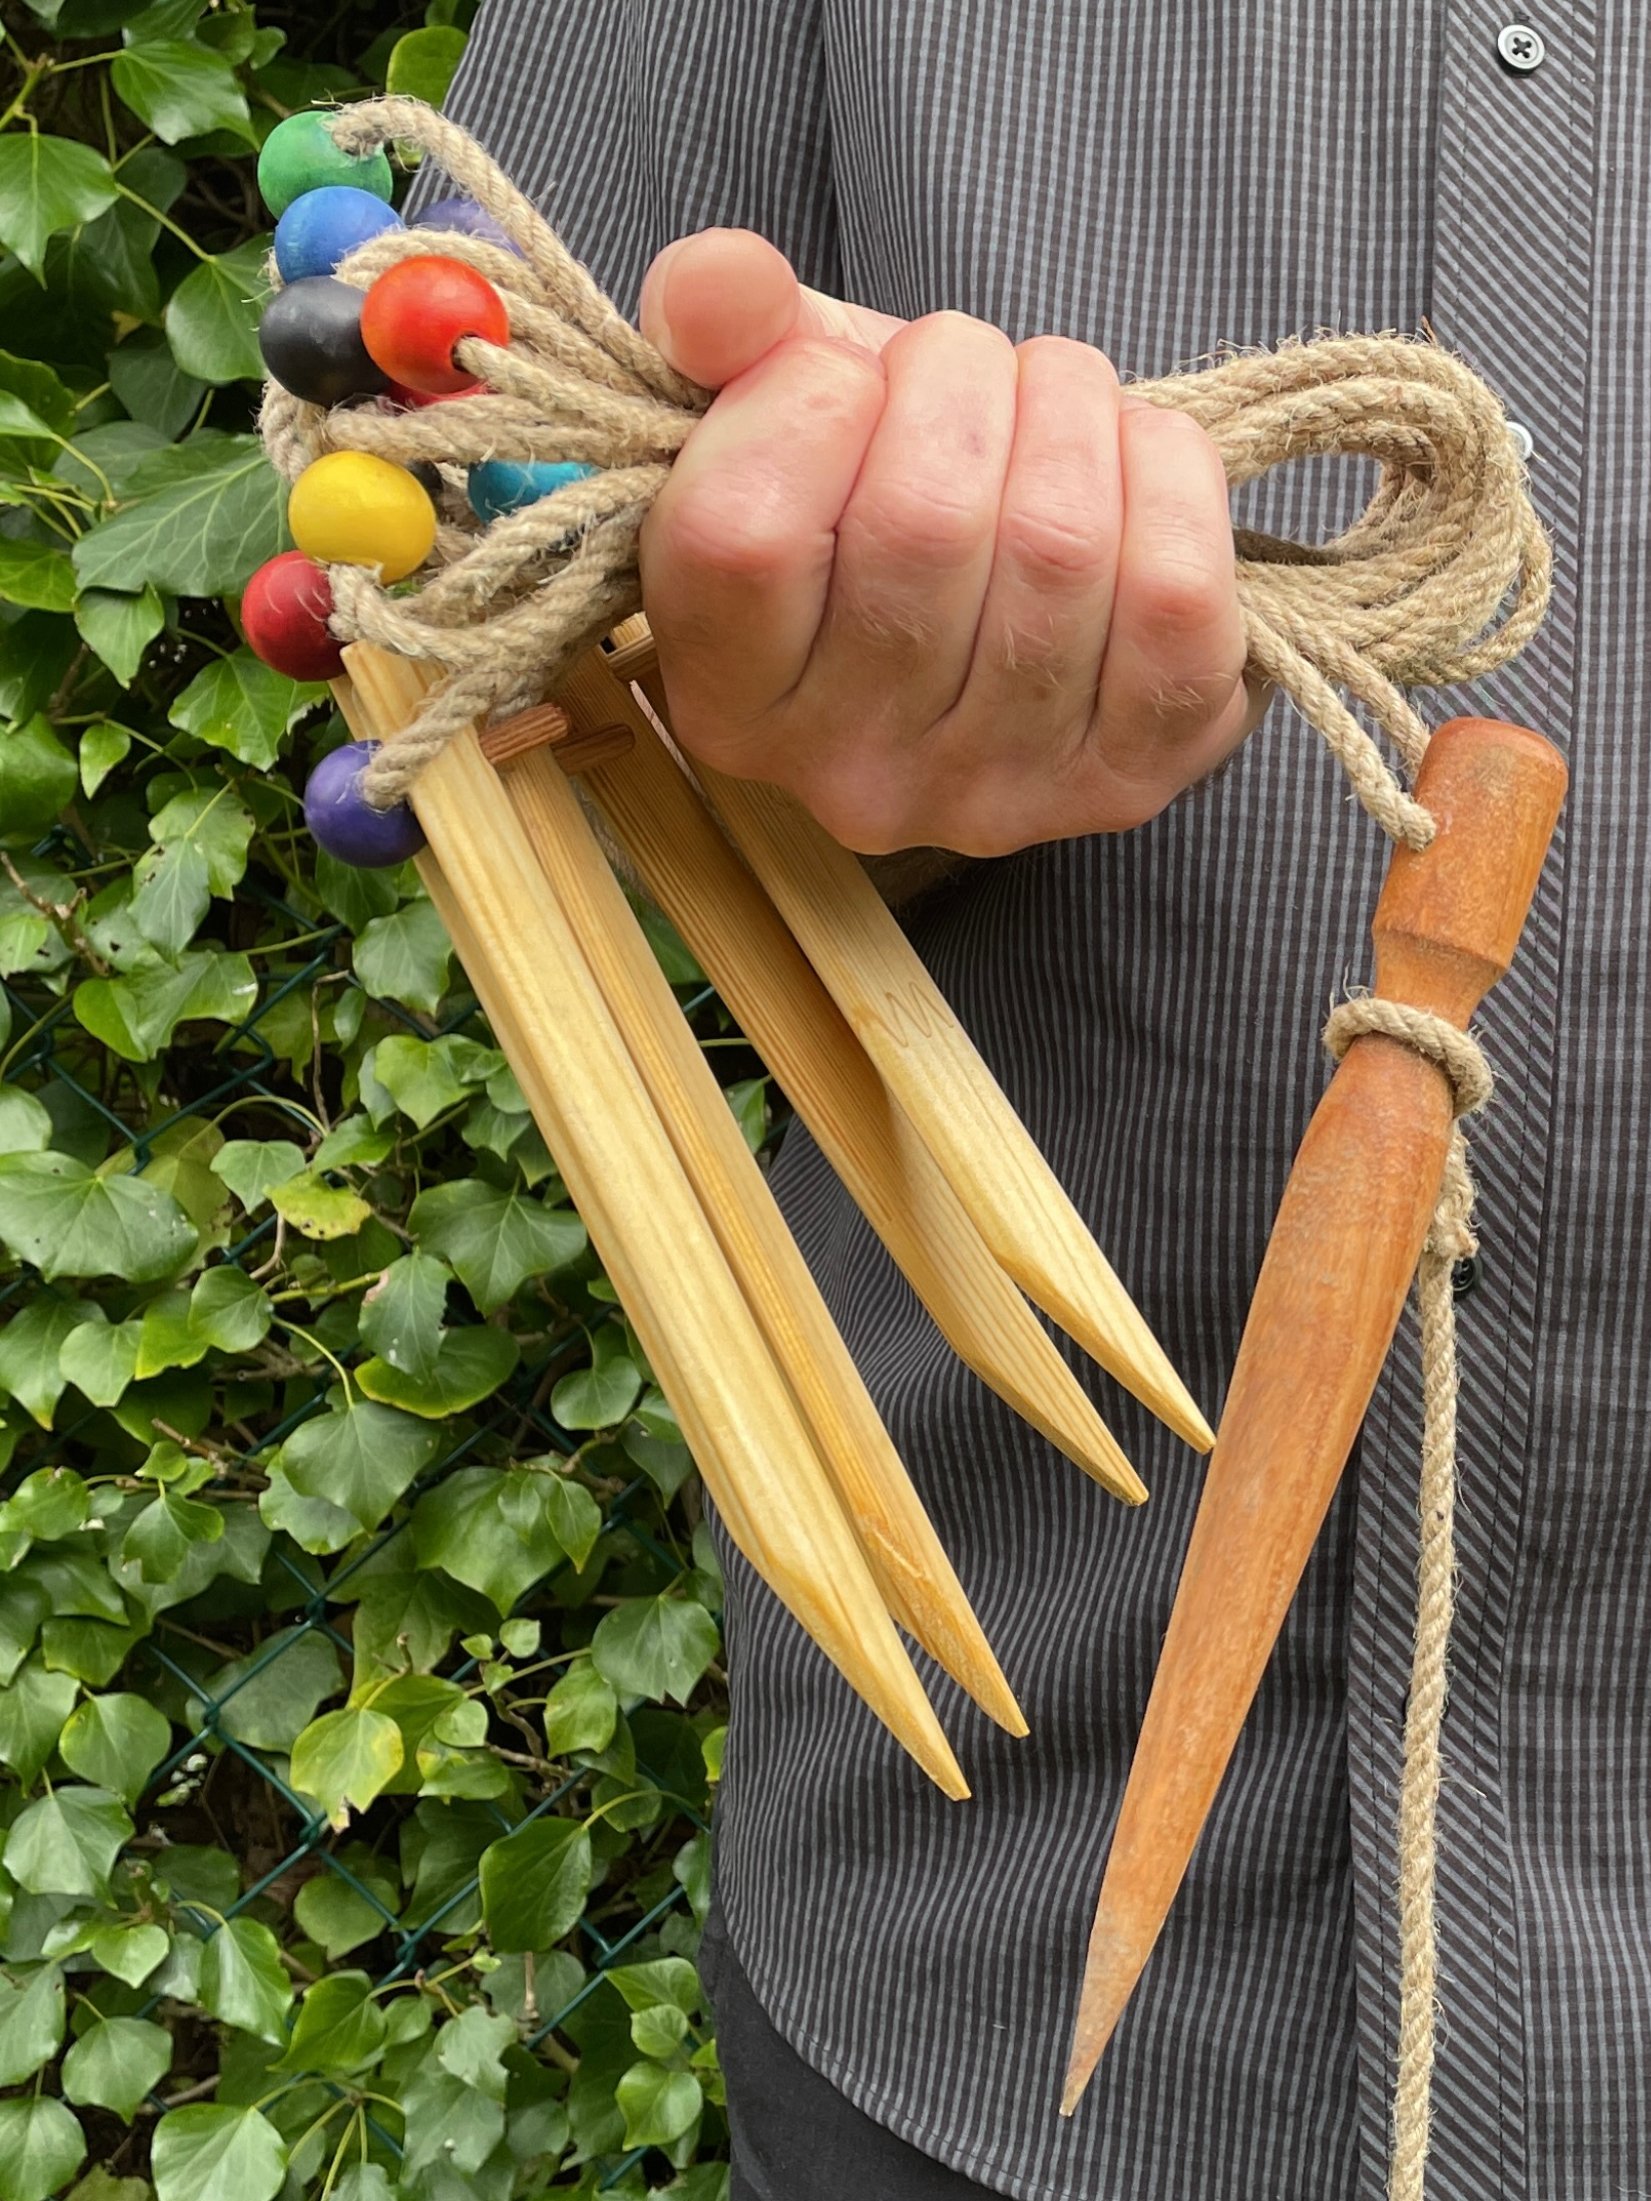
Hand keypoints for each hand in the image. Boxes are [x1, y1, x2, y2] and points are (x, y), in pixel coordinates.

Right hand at [637, 230, 1262, 856]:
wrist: (999, 601)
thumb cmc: (864, 486)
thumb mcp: (762, 398)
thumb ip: (716, 323)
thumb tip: (728, 283)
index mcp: (718, 698)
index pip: (740, 533)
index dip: (809, 397)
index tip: (844, 376)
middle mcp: (843, 775)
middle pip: (923, 519)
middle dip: (965, 378)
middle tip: (970, 374)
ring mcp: (990, 797)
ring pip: (1058, 541)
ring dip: (1073, 409)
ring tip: (1050, 408)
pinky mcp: (1128, 783)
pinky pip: (1175, 594)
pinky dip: (1171, 479)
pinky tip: (1133, 468)